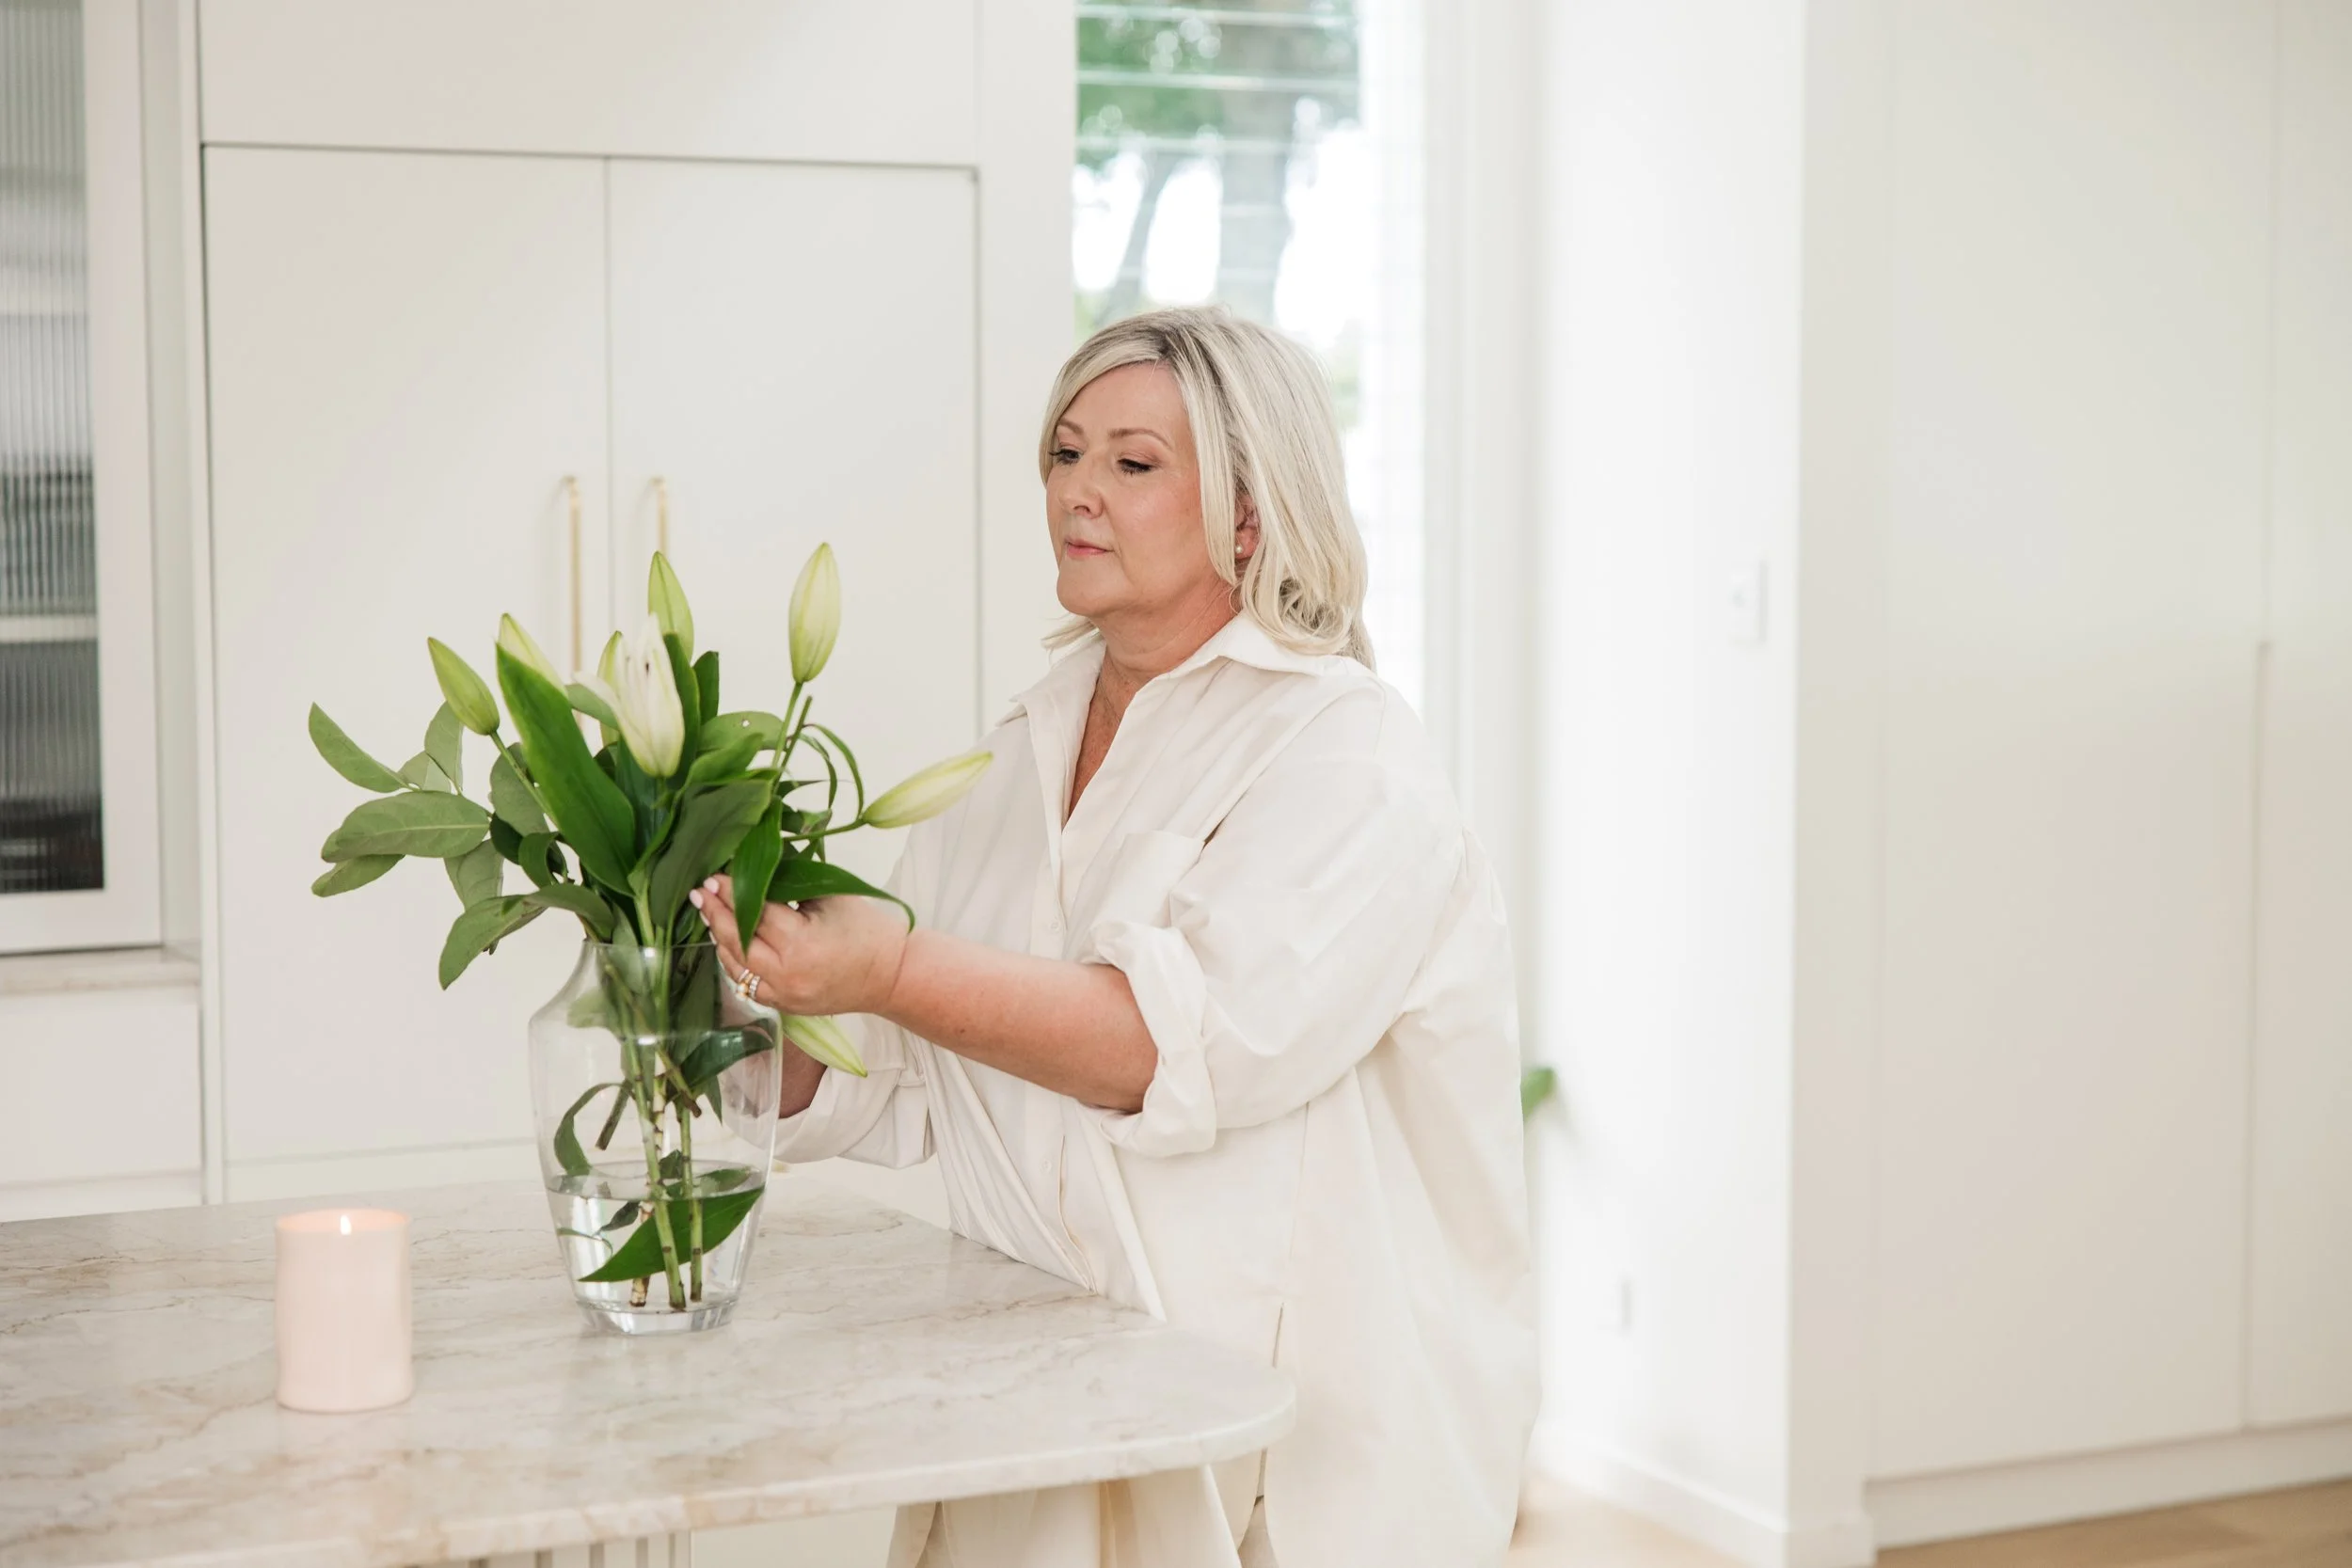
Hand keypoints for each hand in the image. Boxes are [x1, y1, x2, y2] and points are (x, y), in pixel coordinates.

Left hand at [691, 875, 909, 1018]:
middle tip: (700, 891)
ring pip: (737, 966)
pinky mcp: (783, 1006)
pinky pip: (747, 983)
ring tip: (708, 911)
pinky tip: (727, 941)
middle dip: (716, 914)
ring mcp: (782, 995)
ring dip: (720, 938)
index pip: (754, 912)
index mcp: (801, 942)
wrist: (891, 975)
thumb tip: (754, 869)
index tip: (714, 876)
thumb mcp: (829, 897)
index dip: (731, 893)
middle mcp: (786, 974)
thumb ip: (789, 885)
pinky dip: (735, 961)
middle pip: (738, 941)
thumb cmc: (867, 929)